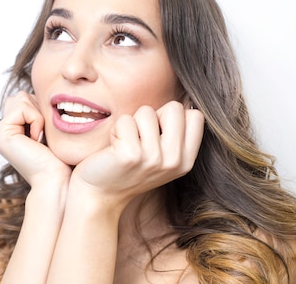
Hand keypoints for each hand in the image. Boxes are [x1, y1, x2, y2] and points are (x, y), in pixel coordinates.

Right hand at [0, 91, 70, 186]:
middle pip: (22, 96)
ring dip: (38, 115)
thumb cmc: (60, 159)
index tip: (46, 135)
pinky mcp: (1, 134)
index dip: (41, 110)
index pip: (26, 99)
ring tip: (41, 139)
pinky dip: (36, 120)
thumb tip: (45, 92)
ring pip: (22, 98)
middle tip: (44, 137)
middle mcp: (1, 131)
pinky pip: (22, 108)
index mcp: (11, 129)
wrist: (57, 180)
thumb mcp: (50, 129)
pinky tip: (37, 140)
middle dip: (39, 111)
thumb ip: (39, 111)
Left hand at [73, 100, 204, 206]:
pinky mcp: (130, 155)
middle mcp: (174, 161)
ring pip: (146, 112)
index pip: (195, 116)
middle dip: (153, 115)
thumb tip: (186, 100)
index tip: (156, 134)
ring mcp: (153, 158)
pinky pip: (125, 121)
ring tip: (125, 144)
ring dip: (131, 124)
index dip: (171, 117)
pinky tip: (113, 149)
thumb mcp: (161, 157)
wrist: (100, 195)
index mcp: (186, 161)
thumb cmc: (128, 169)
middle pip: (175, 107)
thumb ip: (175, 135)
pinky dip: (116, 130)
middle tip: (140, 137)